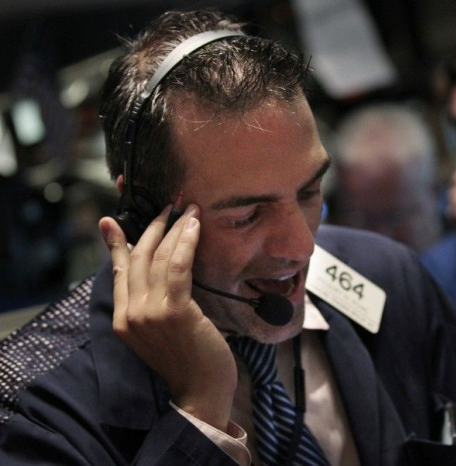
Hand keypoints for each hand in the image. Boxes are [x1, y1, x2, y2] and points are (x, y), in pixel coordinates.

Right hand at [98, 204, 236, 431]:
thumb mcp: (162, 328)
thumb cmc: (188, 358)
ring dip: (175, 229)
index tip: (113, 219)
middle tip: (168, 206)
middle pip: (139, 258)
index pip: (119, 271)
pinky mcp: (175, 311)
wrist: (201, 391)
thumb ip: (153, 301)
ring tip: (190, 210)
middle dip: (154, 227)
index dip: (117, 242)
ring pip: (160, 258)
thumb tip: (156, 273)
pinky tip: (195, 227)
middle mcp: (131, 314)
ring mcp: (151, 313)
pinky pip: (178, 268)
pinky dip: (186, 243)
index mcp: (123, 319)